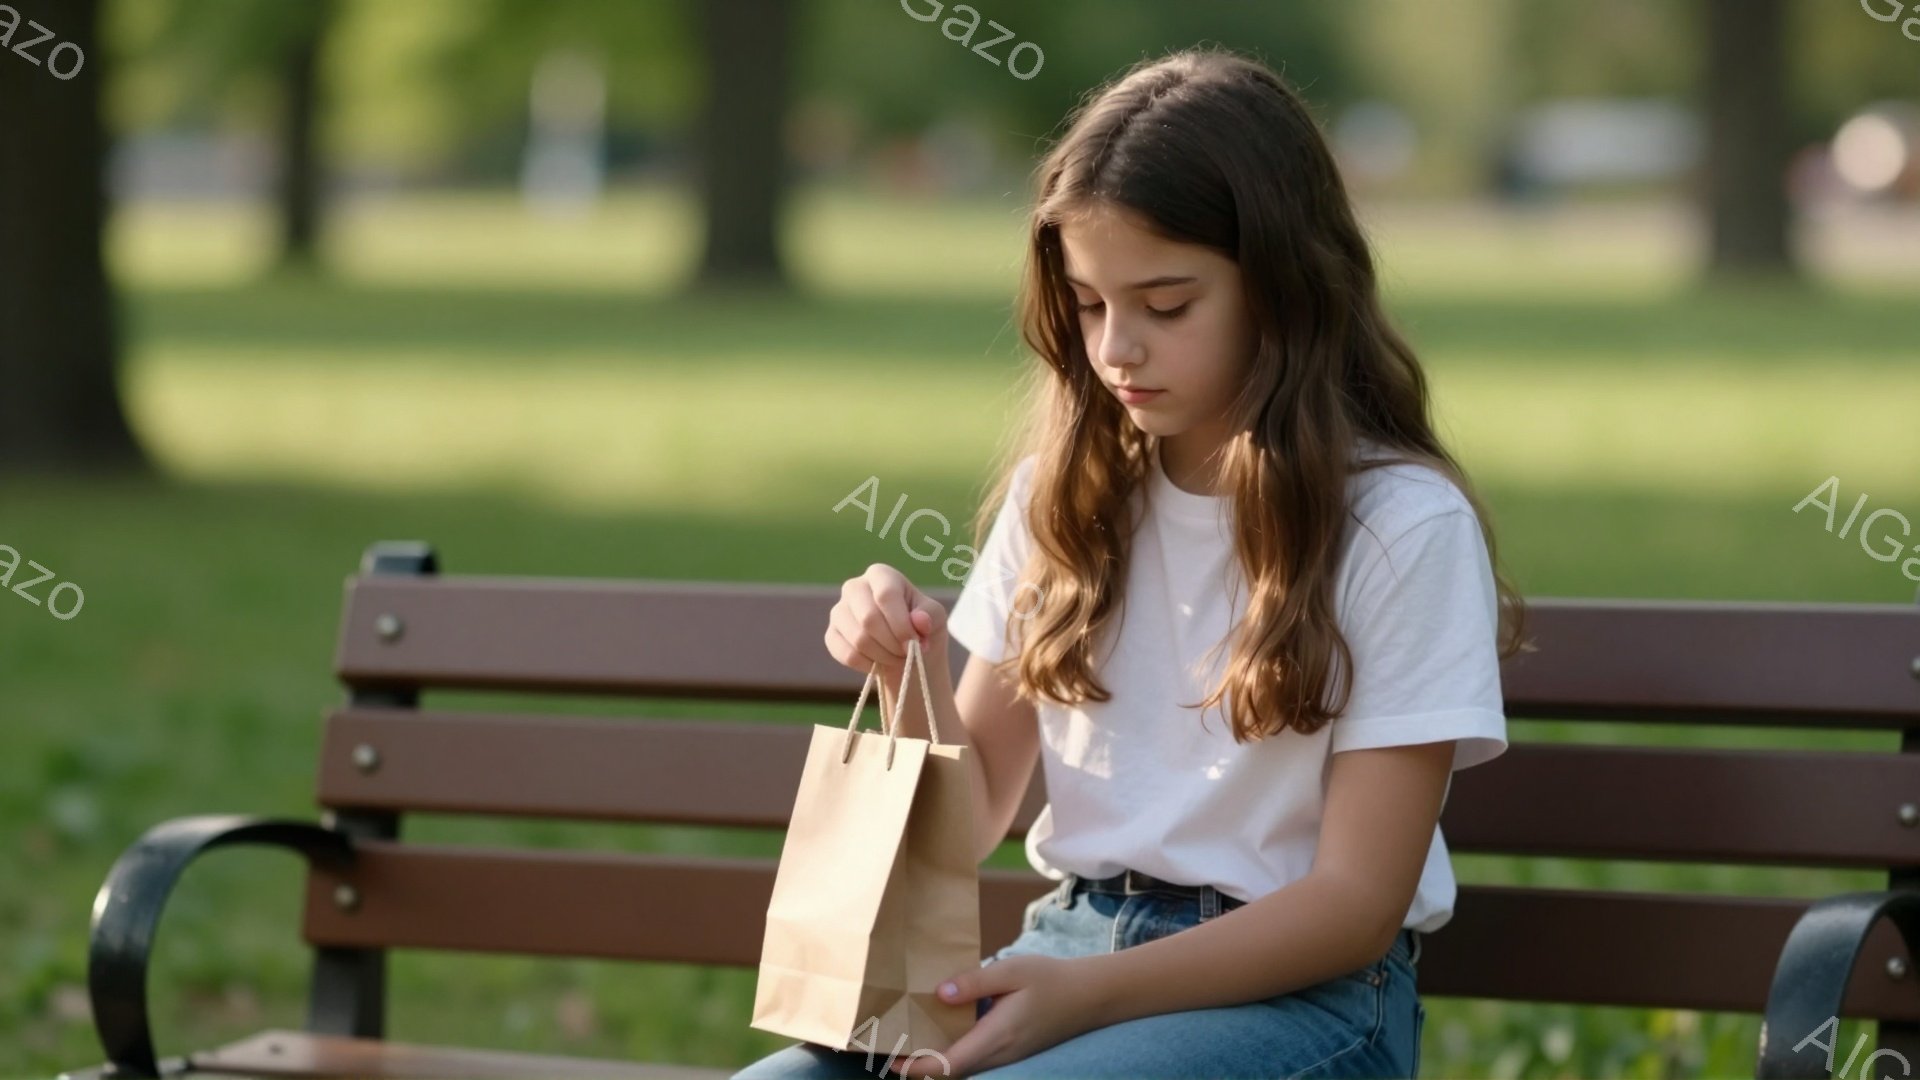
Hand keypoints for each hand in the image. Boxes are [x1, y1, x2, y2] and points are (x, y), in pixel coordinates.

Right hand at [825, 563, 948, 684]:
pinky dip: (869, 665)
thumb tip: (919, 621)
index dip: (901, 623)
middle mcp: (854, 587)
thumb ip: (929, 615)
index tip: (915, 643)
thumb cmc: (920, 625)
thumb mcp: (934, 616)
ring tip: (898, 658)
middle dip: (893, 643)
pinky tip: (880, 663)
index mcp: (880, 575)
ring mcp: (839, 611)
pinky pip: (848, 655)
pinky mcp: (832, 635)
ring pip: (859, 640)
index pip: (885, 595)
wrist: (904, 649)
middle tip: (908, 653)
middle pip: (869, 618)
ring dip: (884, 656)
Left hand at [883, 955, 1099, 1077]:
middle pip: (951, 1072)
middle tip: (887, 1049)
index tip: (890, 1062)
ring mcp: (1006, 1056)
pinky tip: (939, 1033)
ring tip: (905, 1042)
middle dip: (918, 1067)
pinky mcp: (1010, 1051)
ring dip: (934, 1061)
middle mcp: (1000, 1054)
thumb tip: (939, 994)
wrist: (1090, 995)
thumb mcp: (1012, 971)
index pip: (949, 1064)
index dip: (918, 1068)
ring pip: (962, 1067)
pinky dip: (951, 1053)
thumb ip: (975, 982)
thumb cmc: (1050, 979)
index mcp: (997, 1036)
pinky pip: (974, 1059)